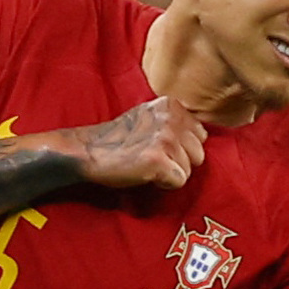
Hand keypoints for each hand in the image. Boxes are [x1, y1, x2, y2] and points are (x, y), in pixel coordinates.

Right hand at [70, 96, 207, 191]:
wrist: (88, 151)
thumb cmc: (118, 139)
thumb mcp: (148, 116)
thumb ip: (173, 121)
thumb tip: (200, 136)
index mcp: (171, 105)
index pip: (200, 134)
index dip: (182, 147)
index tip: (160, 148)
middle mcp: (171, 119)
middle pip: (199, 153)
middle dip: (180, 161)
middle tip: (154, 160)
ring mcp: (165, 139)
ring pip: (189, 169)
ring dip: (171, 173)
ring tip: (148, 166)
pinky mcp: (158, 160)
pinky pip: (179, 180)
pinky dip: (165, 183)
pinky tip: (147, 175)